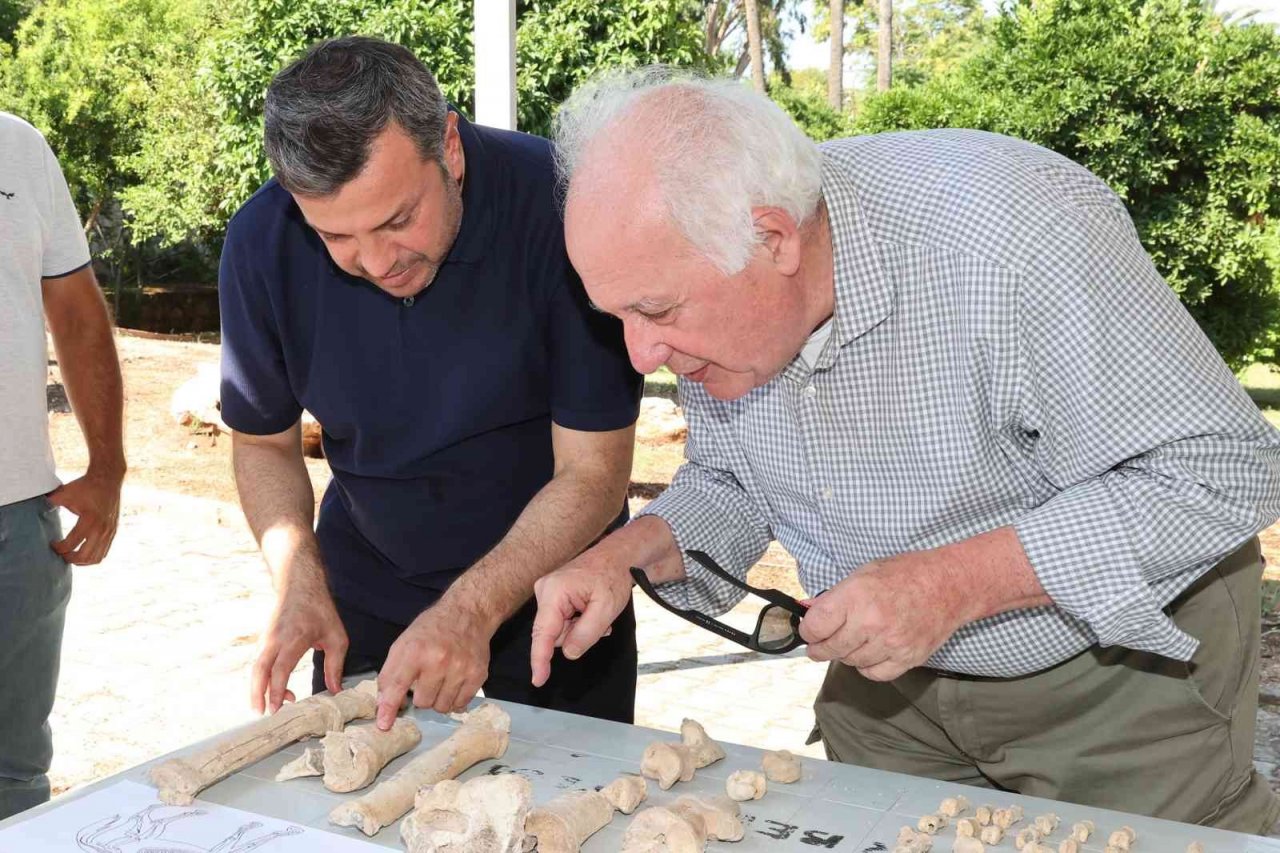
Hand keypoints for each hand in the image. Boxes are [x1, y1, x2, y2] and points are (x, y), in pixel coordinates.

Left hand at [47, 469, 122, 564]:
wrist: (107, 479)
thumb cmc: (85, 486)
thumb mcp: (64, 493)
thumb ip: (49, 503)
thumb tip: (36, 509)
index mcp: (89, 520)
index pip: (71, 544)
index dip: (58, 548)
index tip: (52, 544)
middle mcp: (101, 528)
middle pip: (85, 556)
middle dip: (70, 558)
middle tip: (61, 554)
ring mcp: (109, 531)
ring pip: (96, 558)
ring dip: (82, 561)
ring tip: (72, 556)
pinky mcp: (113, 531)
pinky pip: (104, 552)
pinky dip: (93, 556)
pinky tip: (84, 551)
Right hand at [251, 579, 347, 713]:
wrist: (300, 585)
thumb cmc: (320, 610)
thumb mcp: (336, 637)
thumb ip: (335, 665)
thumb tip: (336, 690)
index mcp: (294, 638)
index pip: (280, 669)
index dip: (276, 690)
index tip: (275, 708)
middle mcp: (275, 639)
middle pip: (258, 671)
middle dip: (256, 694)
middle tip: (261, 714)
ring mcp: (266, 639)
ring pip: (256, 668)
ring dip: (259, 688)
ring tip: (272, 705)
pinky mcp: (263, 640)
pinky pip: (259, 662)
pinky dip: (262, 678)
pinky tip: (274, 688)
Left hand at [375, 599, 496, 727]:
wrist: (467, 614)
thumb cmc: (431, 629)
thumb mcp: (404, 643)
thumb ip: (390, 673)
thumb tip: (383, 703)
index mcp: (415, 651)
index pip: (397, 686)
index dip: (389, 708)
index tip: (384, 725)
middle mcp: (438, 661)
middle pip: (423, 702)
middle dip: (421, 696)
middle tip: (426, 680)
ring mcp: (460, 669)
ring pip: (442, 707)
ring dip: (438, 699)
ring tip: (441, 681)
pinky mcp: (478, 675)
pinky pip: (461, 704)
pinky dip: (455, 699)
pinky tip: (454, 683)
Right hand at [529, 546, 635, 688]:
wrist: (616, 556)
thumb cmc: (612, 577)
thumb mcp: (605, 608)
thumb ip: (586, 633)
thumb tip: (568, 653)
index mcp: (554, 592)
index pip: (543, 633)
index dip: (540, 659)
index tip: (538, 681)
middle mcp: (544, 591)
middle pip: (553, 634)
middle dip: (575, 635)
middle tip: (600, 624)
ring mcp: (547, 592)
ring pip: (558, 630)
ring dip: (578, 629)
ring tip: (596, 613)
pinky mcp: (552, 596)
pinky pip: (561, 621)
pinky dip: (577, 622)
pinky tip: (590, 611)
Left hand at [799, 552, 969, 680]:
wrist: (950, 585)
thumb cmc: (906, 575)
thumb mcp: (864, 573)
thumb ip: (836, 596)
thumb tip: (811, 612)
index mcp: (856, 595)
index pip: (815, 625)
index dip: (807, 631)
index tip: (809, 632)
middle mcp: (871, 621)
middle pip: (830, 648)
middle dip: (820, 648)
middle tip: (819, 646)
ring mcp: (890, 643)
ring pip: (851, 662)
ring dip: (846, 655)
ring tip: (853, 641)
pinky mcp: (907, 658)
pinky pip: (874, 673)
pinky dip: (868, 666)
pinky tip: (870, 652)